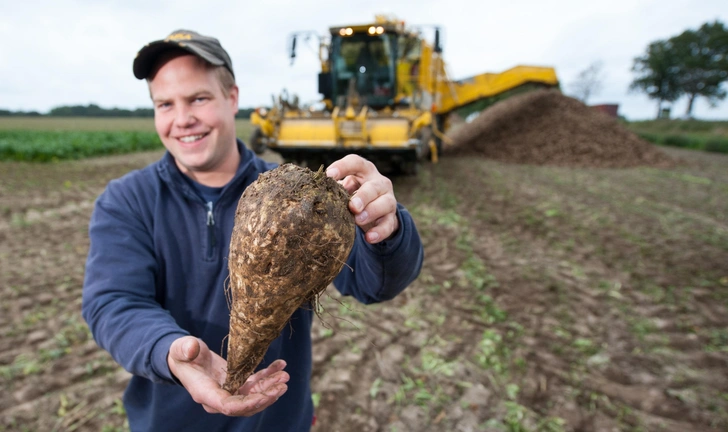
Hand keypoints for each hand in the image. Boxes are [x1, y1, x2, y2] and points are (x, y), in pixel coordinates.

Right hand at [167, 336, 288, 415]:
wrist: (186, 358)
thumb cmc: (182, 355)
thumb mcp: (181, 349)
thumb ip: (185, 349)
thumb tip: (192, 348)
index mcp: (205, 393)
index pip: (229, 406)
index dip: (248, 404)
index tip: (265, 397)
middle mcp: (219, 398)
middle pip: (246, 405)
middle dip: (266, 397)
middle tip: (283, 385)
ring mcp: (230, 392)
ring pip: (254, 396)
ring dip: (271, 386)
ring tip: (285, 375)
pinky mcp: (237, 383)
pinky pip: (255, 383)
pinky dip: (268, 375)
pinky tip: (280, 365)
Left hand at [326, 155, 398, 243]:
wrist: (377, 212)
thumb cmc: (354, 195)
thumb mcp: (345, 189)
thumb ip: (334, 189)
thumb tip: (312, 193)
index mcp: (364, 171)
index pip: (355, 163)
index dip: (343, 167)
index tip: (329, 175)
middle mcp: (379, 182)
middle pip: (373, 186)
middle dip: (363, 196)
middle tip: (352, 206)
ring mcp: (388, 199)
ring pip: (385, 203)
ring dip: (371, 212)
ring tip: (358, 220)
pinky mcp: (392, 217)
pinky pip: (389, 224)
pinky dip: (379, 232)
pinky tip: (369, 238)